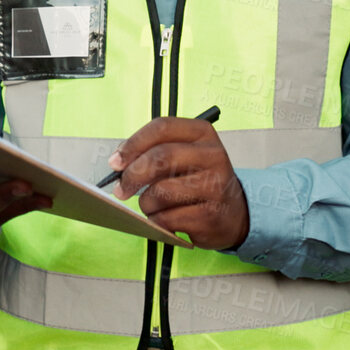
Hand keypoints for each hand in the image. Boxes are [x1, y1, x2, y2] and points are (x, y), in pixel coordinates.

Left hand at [110, 117, 249, 250]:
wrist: (234, 213)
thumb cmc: (200, 181)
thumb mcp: (185, 156)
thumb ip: (155, 152)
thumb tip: (119, 165)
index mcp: (202, 134)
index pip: (162, 128)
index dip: (133, 144)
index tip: (116, 162)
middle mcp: (213, 156)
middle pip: (160, 157)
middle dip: (132, 175)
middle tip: (121, 189)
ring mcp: (215, 186)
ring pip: (161, 192)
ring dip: (145, 203)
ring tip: (152, 206)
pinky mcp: (211, 215)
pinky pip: (167, 219)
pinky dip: (157, 222)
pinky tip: (165, 219)